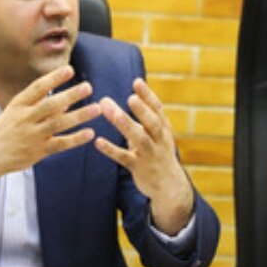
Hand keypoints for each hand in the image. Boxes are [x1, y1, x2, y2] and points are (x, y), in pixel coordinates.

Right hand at [0, 65, 100, 208]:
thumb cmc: (4, 131)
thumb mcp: (17, 113)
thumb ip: (40, 106)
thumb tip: (66, 101)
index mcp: (19, 105)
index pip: (38, 88)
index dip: (54, 78)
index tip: (69, 70)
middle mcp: (25, 118)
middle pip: (51, 104)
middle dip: (70, 95)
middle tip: (88, 87)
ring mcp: (32, 135)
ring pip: (58, 123)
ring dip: (79, 116)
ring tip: (96, 109)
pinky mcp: (37, 151)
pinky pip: (59, 144)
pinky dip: (75, 139)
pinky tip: (89, 133)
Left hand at [94, 78, 193, 234]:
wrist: (169, 185)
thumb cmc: (157, 152)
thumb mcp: (156, 133)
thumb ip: (143, 116)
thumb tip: (126, 96)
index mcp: (163, 129)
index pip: (158, 110)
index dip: (148, 96)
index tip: (137, 81)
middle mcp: (159, 140)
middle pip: (152, 123)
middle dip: (142, 110)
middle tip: (130, 97)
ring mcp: (149, 155)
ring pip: (140, 139)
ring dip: (126, 125)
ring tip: (113, 113)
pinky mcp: (138, 168)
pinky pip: (124, 158)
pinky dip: (111, 149)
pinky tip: (98, 141)